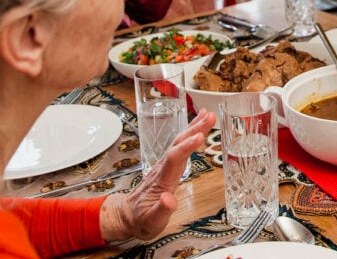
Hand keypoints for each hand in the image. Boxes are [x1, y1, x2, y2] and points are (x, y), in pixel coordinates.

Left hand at [98, 109, 215, 241]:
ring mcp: (165, 165)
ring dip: (193, 128)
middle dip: (194, 130)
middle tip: (210, 117)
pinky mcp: (169, 165)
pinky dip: (189, 133)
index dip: (187, 147)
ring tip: (208, 115)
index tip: (200, 137)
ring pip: (179, 142)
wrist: (127, 216)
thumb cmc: (141, 219)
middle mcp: (163, 168)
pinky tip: (198, 127)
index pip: (174, 159)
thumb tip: (169, 199)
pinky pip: (180, 145)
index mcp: (162, 180)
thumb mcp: (151, 222)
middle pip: (178, 144)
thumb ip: (161, 210)